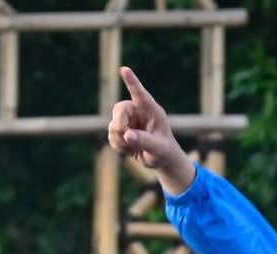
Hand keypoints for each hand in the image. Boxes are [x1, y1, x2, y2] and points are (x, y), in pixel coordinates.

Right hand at [108, 66, 194, 193]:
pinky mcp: (122, 131)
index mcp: (152, 111)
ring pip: (113, 124)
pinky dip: (116, 144)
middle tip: (124, 134)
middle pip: (120, 108)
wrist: (161, 161)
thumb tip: (127, 135)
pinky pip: (111, 135)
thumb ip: (144, 141)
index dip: (132, 81)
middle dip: (119, 123)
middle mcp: (139, 113)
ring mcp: (130, 121)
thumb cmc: (165, 152)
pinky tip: (128, 150)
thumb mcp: (158, 148)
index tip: (124, 69)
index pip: (140, 94)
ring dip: (118, 138)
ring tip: (131, 149)